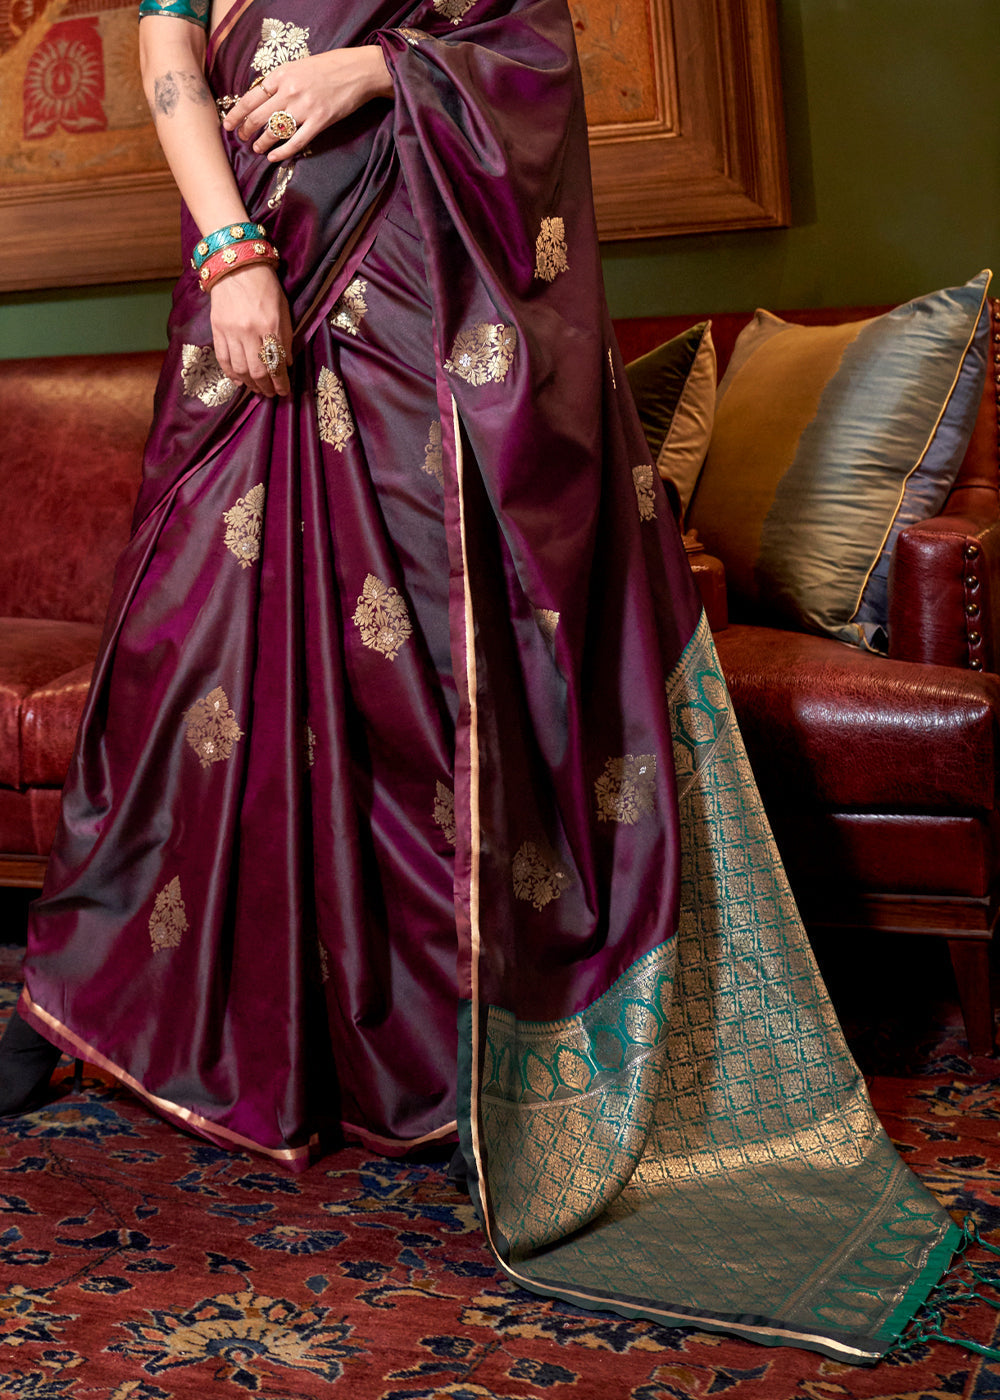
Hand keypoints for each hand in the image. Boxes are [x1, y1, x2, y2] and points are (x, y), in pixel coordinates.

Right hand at [209, 262, 292, 396]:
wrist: (236, 266)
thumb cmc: (265, 286)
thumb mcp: (283, 309)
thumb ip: (286, 337)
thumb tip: (287, 363)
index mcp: (270, 326)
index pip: (276, 363)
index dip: (281, 382)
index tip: (284, 391)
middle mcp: (250, 332)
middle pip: (257, 371)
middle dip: (266, 387)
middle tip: (271, 394)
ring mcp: (231, 332)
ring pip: (240, 369)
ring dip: (250, 384)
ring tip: (257, 389)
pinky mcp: (217, 330)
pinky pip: (223, 358)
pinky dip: (231, 374)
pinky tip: (238, 381)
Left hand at [223, 47, 392, 162]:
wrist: (357, 70)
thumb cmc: (328, 67)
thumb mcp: (298, 66)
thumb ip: (280, 81)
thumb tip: (262, 98)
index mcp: (281, 75)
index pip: (251, 97)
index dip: (237, 113)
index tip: (229, 124)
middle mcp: (289, 91)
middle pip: (258, 116)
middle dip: (246, 130)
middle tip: (241, 138)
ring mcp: (304, 108)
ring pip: (274, 131)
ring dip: (261, 142)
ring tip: (256, 148)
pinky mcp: (319, 122)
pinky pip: (296, 142)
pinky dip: (282, 151)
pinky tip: (273, 157)